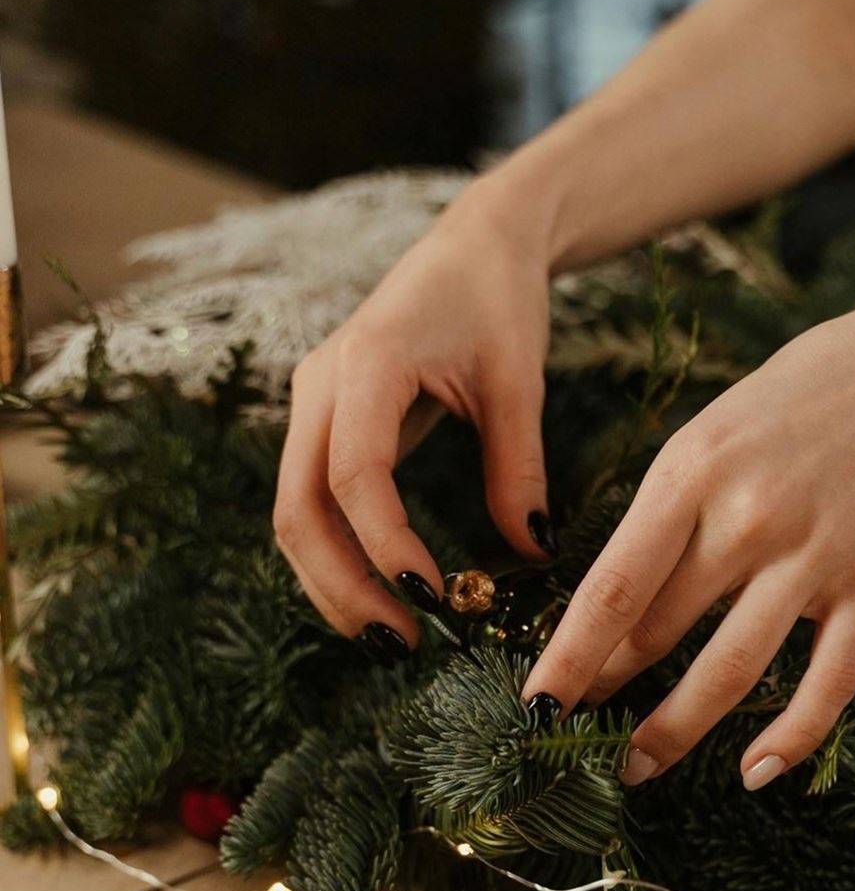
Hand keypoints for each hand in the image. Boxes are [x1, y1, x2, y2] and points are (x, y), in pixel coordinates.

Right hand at [274, 191, 556, 660]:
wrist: (474, 244)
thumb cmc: (499, 300)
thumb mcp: (519, 382)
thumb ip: (519, 469)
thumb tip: (526, 553)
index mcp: (366, 364)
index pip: (355, 476)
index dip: (386, 547)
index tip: (437, 601)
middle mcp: (320, 386)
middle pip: (298, 509)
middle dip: (342, 587)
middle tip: (402, 646)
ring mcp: (312, 403)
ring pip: (293, 514)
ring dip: (332, 583)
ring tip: (392, 637)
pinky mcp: (323, 421)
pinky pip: (311, 501)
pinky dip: (337, 554)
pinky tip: (379, 593)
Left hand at [522, 275, 854, 789]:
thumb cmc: (809, 390)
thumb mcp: (716, 426)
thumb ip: (671, 507)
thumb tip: (622, 598)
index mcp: (695, 470)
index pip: (612, 587)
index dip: (567, 658)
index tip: (533, 705)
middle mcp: (750, 518)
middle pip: (659, 632)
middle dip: (607, 690)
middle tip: (574, 729)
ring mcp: (816, 556)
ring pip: (730, 671)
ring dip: (675, 731)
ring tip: (638, 767)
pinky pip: (828, 681)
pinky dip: (791, 736)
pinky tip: (754, 771)